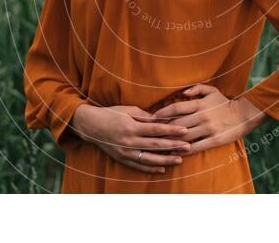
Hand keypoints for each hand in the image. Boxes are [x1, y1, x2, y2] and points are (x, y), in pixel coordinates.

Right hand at [71, 104, 190, 173]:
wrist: (90, 126)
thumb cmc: (111, 114)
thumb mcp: (128, 110)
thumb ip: (145, 116)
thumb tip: (162, 119)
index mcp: (132, 126)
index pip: (156, 129)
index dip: (171, 130)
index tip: (185, 130)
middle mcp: (129, 141)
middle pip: (156, 145)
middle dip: (173, 146)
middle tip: (188, 147)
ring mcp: (125, 152)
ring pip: (149, 158)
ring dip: (166, 160)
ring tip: (179, 159)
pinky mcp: (122, 159)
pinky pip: (139, 166)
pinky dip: (151, 168)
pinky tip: (163, 168)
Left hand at [150, 84, 269, 156]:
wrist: (244, 115)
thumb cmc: (224, 103)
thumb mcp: (212, 91)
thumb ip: (197, 88)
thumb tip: (183, 91)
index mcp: (200, 104)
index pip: (176, 108)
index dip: (163, 113)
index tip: (152, 117)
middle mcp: (203, 116)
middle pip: (177, 124)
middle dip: (162, 129)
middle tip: (149, 133)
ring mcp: (208, 129)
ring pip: (184, 137)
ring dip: (170, 141)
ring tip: (158, 145)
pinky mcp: (214, 140)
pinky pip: (196, 147)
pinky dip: (184, 150)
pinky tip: (175, 153)